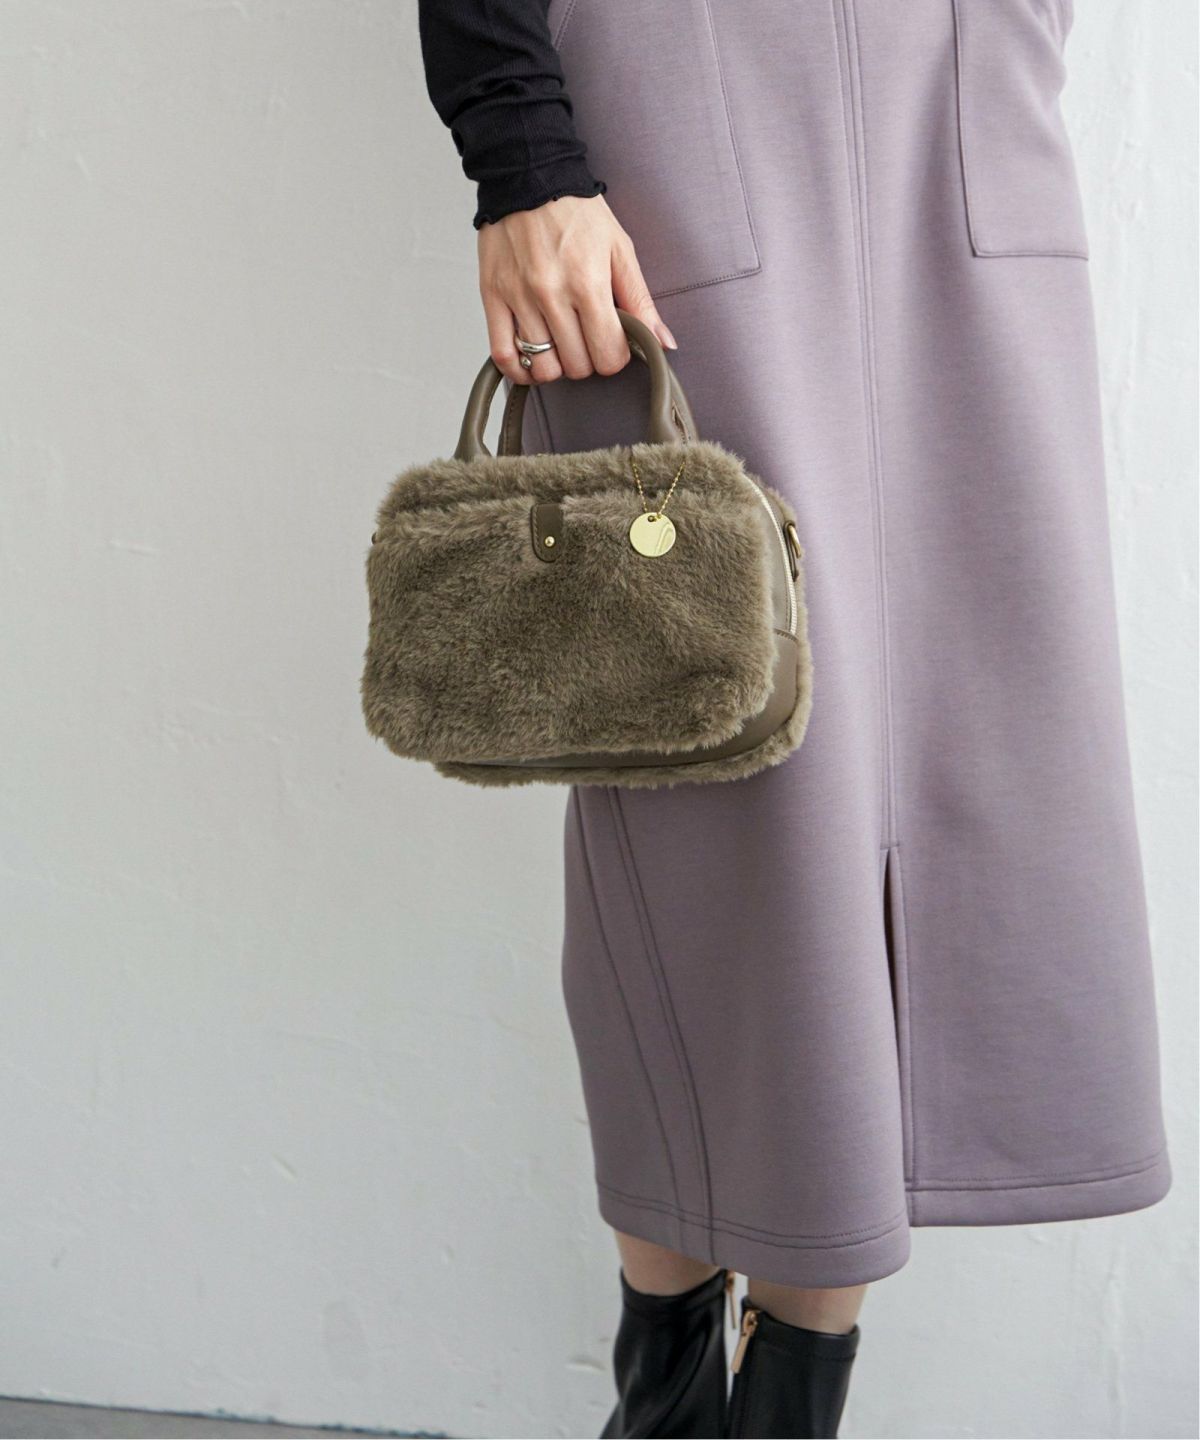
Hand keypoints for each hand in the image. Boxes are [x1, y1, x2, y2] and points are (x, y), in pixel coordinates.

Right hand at [478, 194, 677, 386]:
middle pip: (577, 367)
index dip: (616, 356)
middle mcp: (552, 294)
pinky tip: (531, 360)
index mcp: (588, 284)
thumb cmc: (576, 212)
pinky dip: (519, 370)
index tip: (612, 342)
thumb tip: (663, 344)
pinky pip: (503, 355)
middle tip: (587, 339)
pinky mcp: (493, 297)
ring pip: (542, 368)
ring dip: (557, 365)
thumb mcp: (620, 250)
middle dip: (588, 360)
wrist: (528, 175)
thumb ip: (640, 301)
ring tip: (561, 346)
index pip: (608, 356)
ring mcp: (519, 298)